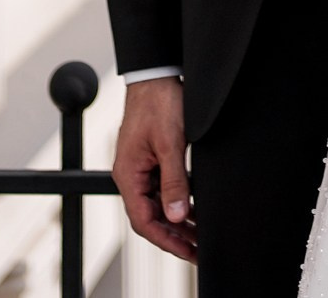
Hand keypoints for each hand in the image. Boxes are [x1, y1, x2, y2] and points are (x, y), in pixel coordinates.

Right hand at [113, 77, 196, 260]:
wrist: (157, 75)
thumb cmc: (159, 102)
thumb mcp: (171, 144)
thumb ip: (174, 181)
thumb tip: (176, 216)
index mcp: (128, 174)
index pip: (143, 220)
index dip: (165, 240)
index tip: (187, 251)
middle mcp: (132, 175)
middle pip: (150, 217)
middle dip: (174, 236)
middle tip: (198, 249)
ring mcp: (141, 168)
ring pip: (157, 205)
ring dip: (177, 222)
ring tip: (199, 236)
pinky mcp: (152, 161)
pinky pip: (162, 190)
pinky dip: (178, 203)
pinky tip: (193, 211)